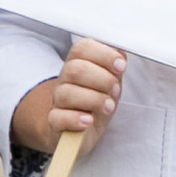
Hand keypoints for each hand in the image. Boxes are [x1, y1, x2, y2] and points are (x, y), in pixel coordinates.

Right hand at [10, 39, 125, 158]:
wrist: (84, 129)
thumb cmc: (98, 100)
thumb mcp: (111, 80)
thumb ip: (115, 65)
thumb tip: (120, 53)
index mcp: (78, 63)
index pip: (82, 47)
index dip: (104, 54)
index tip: (121, 66)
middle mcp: (64, 79)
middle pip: (75, 69)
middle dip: (103, 79)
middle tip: (115, 90)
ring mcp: (57, 101)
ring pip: (67, 93)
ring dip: (95, 100)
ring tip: (108, 107)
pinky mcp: (55, 122)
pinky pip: (58, 118)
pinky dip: (76, 119)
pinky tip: (89, 120)